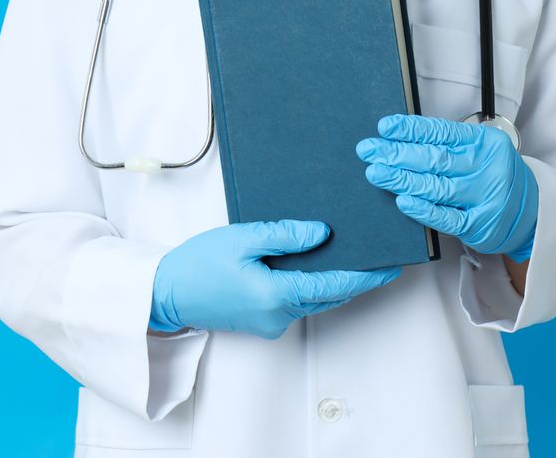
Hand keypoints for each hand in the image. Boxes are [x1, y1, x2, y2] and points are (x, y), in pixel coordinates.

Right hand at [150, 220, 401, 338]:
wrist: (165, 293)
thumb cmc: (197, 265)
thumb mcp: (242, 238)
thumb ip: (284, 235)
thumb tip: (323, 234)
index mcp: (277, 295)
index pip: (335, 286)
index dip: (367, 275)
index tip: (391, 266)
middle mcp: (279, 315)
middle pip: (330, 295)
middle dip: (356, 277)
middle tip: (379, 256)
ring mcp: (271, 322)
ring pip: (315, 300)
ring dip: (334, 281)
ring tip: (353, 256)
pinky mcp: (263, 321)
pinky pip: (298, 302)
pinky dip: (312, 286)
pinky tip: (315, 265)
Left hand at [355, 114, 537, 261]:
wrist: (529, 212)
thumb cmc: (492, 175)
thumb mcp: (478, 151)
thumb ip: (447, 144)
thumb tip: (398, 139)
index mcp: (485, 143)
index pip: (442, 133)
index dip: (411, 130)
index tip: (384, 128)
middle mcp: (487, 168)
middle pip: (435, 159)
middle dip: (397, 154)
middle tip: (368, 150)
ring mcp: (484, 198)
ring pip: (437, 187)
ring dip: (402, 180)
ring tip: (376, 173)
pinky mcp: (479, 225)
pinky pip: (446, 217)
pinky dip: (422, 209)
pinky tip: (402, 201)